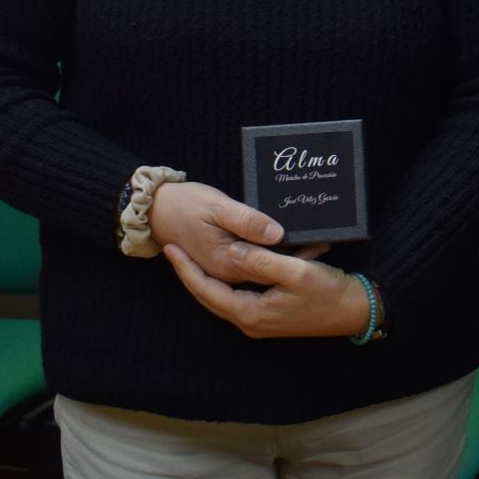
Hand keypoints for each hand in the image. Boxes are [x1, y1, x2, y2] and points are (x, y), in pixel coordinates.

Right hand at [148, 181, 327, 278]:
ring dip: (285, 258)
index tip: (320, 249)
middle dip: (295, 261)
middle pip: (268, 272)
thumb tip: (276, 233)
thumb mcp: (218, 208)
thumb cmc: (185, 204)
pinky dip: (271, 255)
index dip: (295, 259)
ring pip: (262, 270)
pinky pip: (252, 264)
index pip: (268, 269)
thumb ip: (247, 222)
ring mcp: (224, 270)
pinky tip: (289, 242)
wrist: (155, 208)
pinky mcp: (223, 261)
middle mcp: (226, 274)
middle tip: (323, 247)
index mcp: (226, 265)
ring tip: (314, 245)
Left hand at [160, 240, 368, 338]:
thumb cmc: (328, 292)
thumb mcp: (296, 272)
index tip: (171, 249)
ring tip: (189, 257)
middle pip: (208, 297)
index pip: (206, 291)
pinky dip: (224, 281)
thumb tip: (231, 252)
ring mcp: (259, 321)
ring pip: (220, 298)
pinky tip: (223, 266)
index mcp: (251, 313)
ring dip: (204, 278)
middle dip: (189, 274)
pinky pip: (235, 297)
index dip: (187, 269)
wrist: (353, 311)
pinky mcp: (268, 315)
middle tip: (173, 251)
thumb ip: (261, 261)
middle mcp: (250, 322)